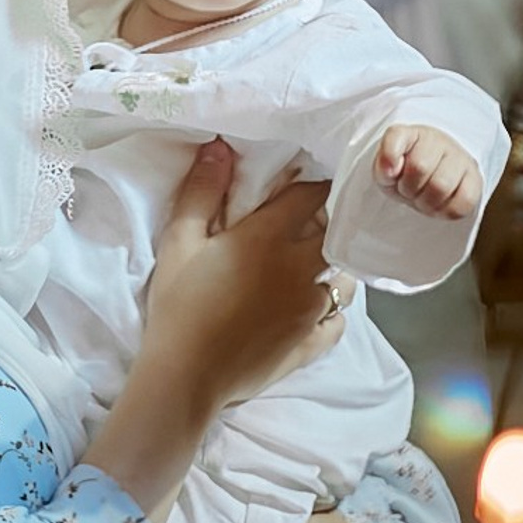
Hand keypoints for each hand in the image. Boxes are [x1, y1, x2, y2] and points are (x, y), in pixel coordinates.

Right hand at [144, 141, 341, 410]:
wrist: (185, 376)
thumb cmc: (179, 305)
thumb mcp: (180, 241)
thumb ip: (202, 191)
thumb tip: (219, 146)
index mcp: (269, 238)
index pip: (311, 195)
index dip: (313, 184)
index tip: (307, 180)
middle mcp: (300, 268)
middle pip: (335, 232)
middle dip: (330, 220)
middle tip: (313, 219)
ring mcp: (311, 308)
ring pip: (344, 276)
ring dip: (335, 265)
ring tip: (317, 263)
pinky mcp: (311, 342)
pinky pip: (340, 320)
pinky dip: (334, 310)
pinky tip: (318, 306)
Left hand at [374, 124, 482, 220]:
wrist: (431, 180)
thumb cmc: (407, 172)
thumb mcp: (385, 167)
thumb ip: (383, 162)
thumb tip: (392, 170)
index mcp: (413, 132)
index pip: (397, 137)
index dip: (388, 158)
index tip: (390, 173)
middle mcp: (440, 141)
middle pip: (419, 167)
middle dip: (407, 187)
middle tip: (409, 189)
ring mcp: (461, 159)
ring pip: (441, 187)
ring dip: (425, 202)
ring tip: (423, 197)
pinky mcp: (475, 181)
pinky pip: (462, 203)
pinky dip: (445, 211)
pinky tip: (439, 204)